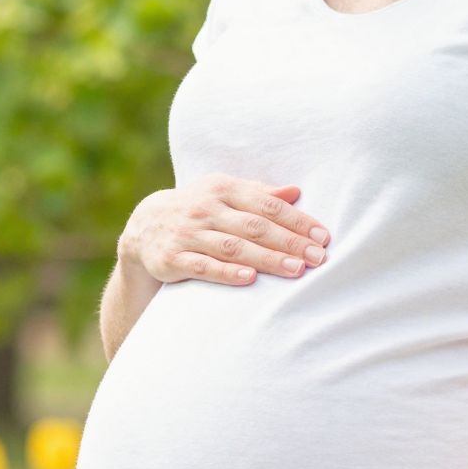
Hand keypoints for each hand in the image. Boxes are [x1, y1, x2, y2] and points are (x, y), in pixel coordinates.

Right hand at [119, 175, 331, 287]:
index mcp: (223, 189)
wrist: (144, 226)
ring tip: (296, 270)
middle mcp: (206, 209)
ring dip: (267, 259)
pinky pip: (203, 267)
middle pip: (255, 226)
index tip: (323, 236)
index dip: (296, 220)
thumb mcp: (223, 193)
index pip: (267, 205)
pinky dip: (227, 273)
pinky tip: (250, 279)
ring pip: (233, 247)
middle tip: (318, 257)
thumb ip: (259, 193)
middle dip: (289, 242)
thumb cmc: (198, 208)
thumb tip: (296, 191)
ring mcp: (188, 234)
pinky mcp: (172, 259)